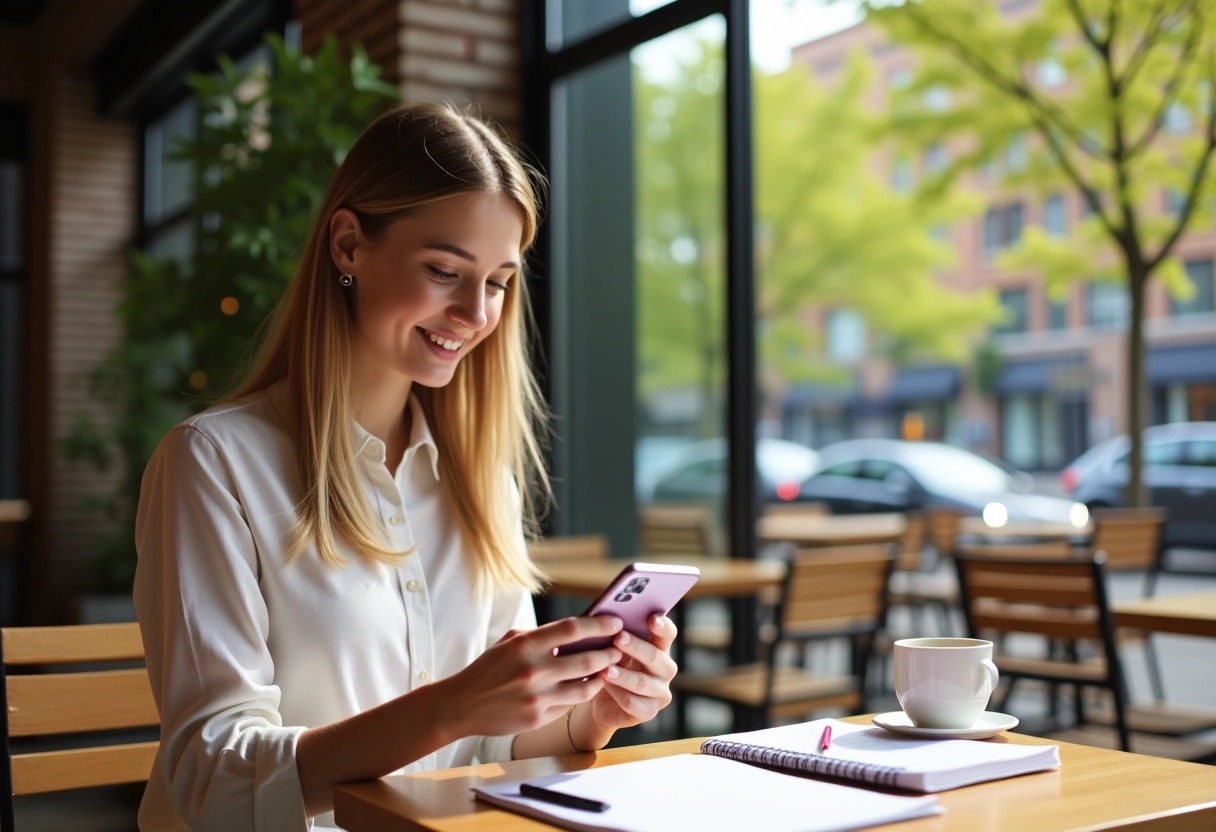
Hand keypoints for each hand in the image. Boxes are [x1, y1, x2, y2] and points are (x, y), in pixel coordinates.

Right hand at [440, 616, 623, 738]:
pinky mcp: (538, 717)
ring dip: (602, 676)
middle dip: (609, 652)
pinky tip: (588, 686)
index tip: (615, 622)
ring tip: (610, 668)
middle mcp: (533, 670)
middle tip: (620, 647)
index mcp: (525, 644)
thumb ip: (541, 635)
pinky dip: (582, 694)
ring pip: (585, 686)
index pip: (572, 629)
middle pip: (586, 658)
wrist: (461, 705)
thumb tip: (577, 629)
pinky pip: (570, 704)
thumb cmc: (488, 668)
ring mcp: (537, 696)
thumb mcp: (509, 642)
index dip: (599, 625)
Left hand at [582, 614, 677, 737]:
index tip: (652, 618)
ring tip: (605, 668)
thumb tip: (607, 616)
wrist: (602, 699)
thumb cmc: (610, 664)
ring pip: (643, 682)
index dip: (663, 626)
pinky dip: (617, 693)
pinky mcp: (649, 712)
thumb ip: (616, 632)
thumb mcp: (614, 647)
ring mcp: (660, 692)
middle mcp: (665, 670)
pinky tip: (604, 685)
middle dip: (636, 647)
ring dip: (623, 675)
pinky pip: (633, 703)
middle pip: (656, 657)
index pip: (668, 634)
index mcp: (660, 648)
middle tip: (618, 638)